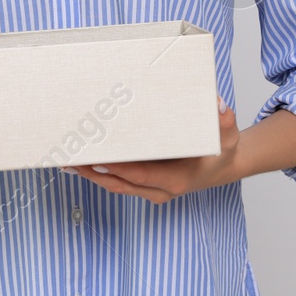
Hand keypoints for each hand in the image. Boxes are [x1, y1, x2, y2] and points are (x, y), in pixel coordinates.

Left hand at [62, 93, 241, 203]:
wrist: (223, 167)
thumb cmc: (221, 151)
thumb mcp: (228, 136)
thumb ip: (224, 121)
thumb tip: (219, 104)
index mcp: (176, 179)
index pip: (140, 175)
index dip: (118, 169)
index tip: (98, 159)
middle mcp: (160, 190)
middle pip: (120, 183)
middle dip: (93, 170)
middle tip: (70, 156)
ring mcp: (151, 191)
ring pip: (115, 185)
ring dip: (90, 174)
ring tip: (67, 158)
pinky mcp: (145, 186)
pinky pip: (118, 182)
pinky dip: (99, 173)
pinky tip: (81, 163)